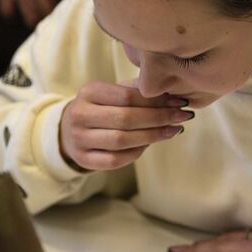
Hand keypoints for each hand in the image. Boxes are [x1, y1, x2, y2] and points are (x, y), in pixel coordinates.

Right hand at [59, 81, 192, 170]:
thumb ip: (139, 91)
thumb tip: (174, 96)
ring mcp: (79, 139)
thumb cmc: (102, 108)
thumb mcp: (113, 93)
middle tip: (183, 116)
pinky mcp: (83, 159)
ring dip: (153, 136)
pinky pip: (115, 160)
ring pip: (122, 141)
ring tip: (174, 130)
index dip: (156, 100)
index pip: (127, 96)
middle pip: (126, 119)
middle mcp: (80, 115)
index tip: (179, 101)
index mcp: (89, 92)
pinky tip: (151, 144)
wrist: (69, 130)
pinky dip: (137, 152)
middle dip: (159, 118)